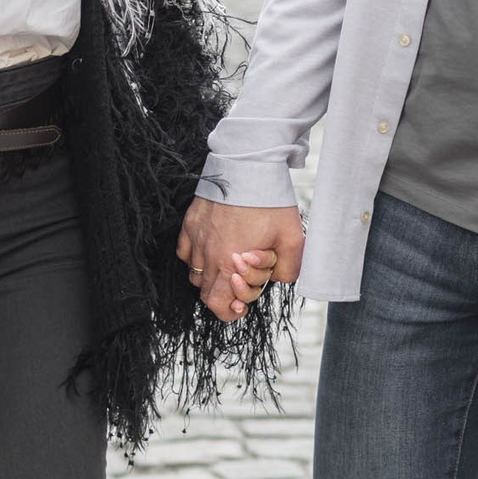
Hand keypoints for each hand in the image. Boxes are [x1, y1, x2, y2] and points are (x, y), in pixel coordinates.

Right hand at [178, 197, 303, 321]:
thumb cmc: (269, 202)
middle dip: (223, 295)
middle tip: (238, 285)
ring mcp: (196, 238)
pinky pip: (185, 252)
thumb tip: (279, 280)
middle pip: (205, 293)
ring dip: (211, 276)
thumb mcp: (292, 238)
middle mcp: (208, 254)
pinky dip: (195, 257)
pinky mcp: (190, 223)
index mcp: (230, 263)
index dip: (229, 311)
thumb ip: (289, 268)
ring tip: (227, 265)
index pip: (217, 304)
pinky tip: (211, 248)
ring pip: (195, 274)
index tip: (242, 305)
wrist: (248, 167)